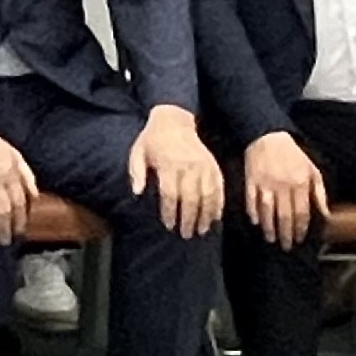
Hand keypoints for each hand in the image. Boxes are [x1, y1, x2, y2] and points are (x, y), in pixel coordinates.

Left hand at [129, 105, 221, 234]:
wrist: (173, 121)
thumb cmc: (152, 140)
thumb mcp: (138, 152)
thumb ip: (136, 173)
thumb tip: (137, 192)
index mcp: (169, 164)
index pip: (170, 194)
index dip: (170, 212)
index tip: (169, 225)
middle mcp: (189, 165)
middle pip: (191, 198)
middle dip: (189, 219)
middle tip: (186, 234)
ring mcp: (203, 166)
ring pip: (208, 195)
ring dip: (206, 216)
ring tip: (202, 230)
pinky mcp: (213, 166)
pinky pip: (219, 188)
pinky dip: (219, 204)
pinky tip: (215, 217)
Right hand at [241, 131, 327, 249]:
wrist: (268, 136)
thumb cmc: (292, 155)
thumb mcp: (312, 170)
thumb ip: (319, 192)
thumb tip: (325, 213)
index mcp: (300, 183)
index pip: (302, 212)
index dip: (301, 228)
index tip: (300, 238)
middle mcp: (283, 185)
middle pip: (285, 215)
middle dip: (286, 234)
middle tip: (286, 246)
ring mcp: (265, 183)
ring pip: (267, 211)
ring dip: (269, 227)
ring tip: (271, 239)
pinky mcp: (251, 180)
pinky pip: (251, 200)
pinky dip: (253, 212)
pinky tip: (255, 222)